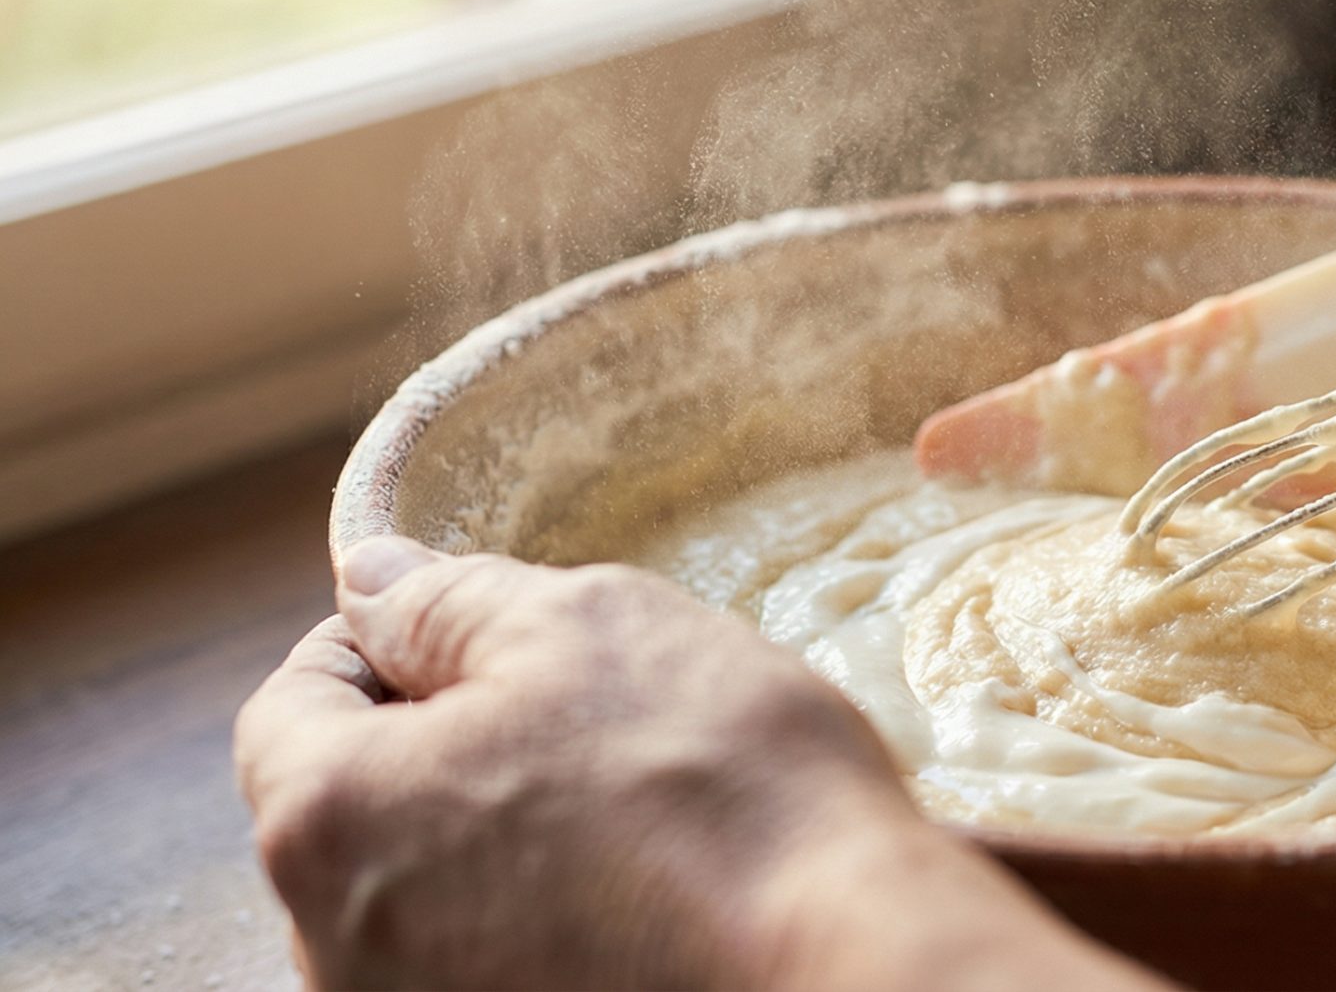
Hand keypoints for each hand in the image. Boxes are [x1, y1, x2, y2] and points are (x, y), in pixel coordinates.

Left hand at [235, 537, 1154, 990]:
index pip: (291, 701)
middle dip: (447, 742)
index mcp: (325, 822)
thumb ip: (448, 601)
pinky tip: (645, 886)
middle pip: (355, 807)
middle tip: (582, 706)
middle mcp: (335, 949)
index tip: (482, 624)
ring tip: (632, 803)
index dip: (384, 638)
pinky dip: (547, 912)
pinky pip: (488, 958)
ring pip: (426, 891)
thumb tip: (370, 581)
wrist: (844, 957)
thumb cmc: (715, 783)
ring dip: (502, 832)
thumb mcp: (587, 626)